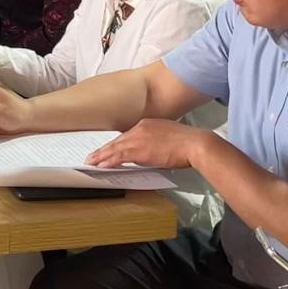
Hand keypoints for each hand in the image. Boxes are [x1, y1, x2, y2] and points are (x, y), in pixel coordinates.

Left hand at [84, 119, 211, 169]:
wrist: (195, 143)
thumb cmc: (188, 143)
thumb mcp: (169, 136)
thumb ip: (157, 140)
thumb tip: (151, 150)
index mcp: (147, 124)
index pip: (127, 135)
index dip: (116, 144)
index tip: (109, 148)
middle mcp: (139, 128)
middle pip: (118, 141)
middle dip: (104, 149)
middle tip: (93, 156)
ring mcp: (138, 139)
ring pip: (114, 148)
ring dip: (101, 156)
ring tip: (92, 161)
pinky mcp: (139, 150)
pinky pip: (118, 156)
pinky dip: (108, 160)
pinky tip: (101, 164)